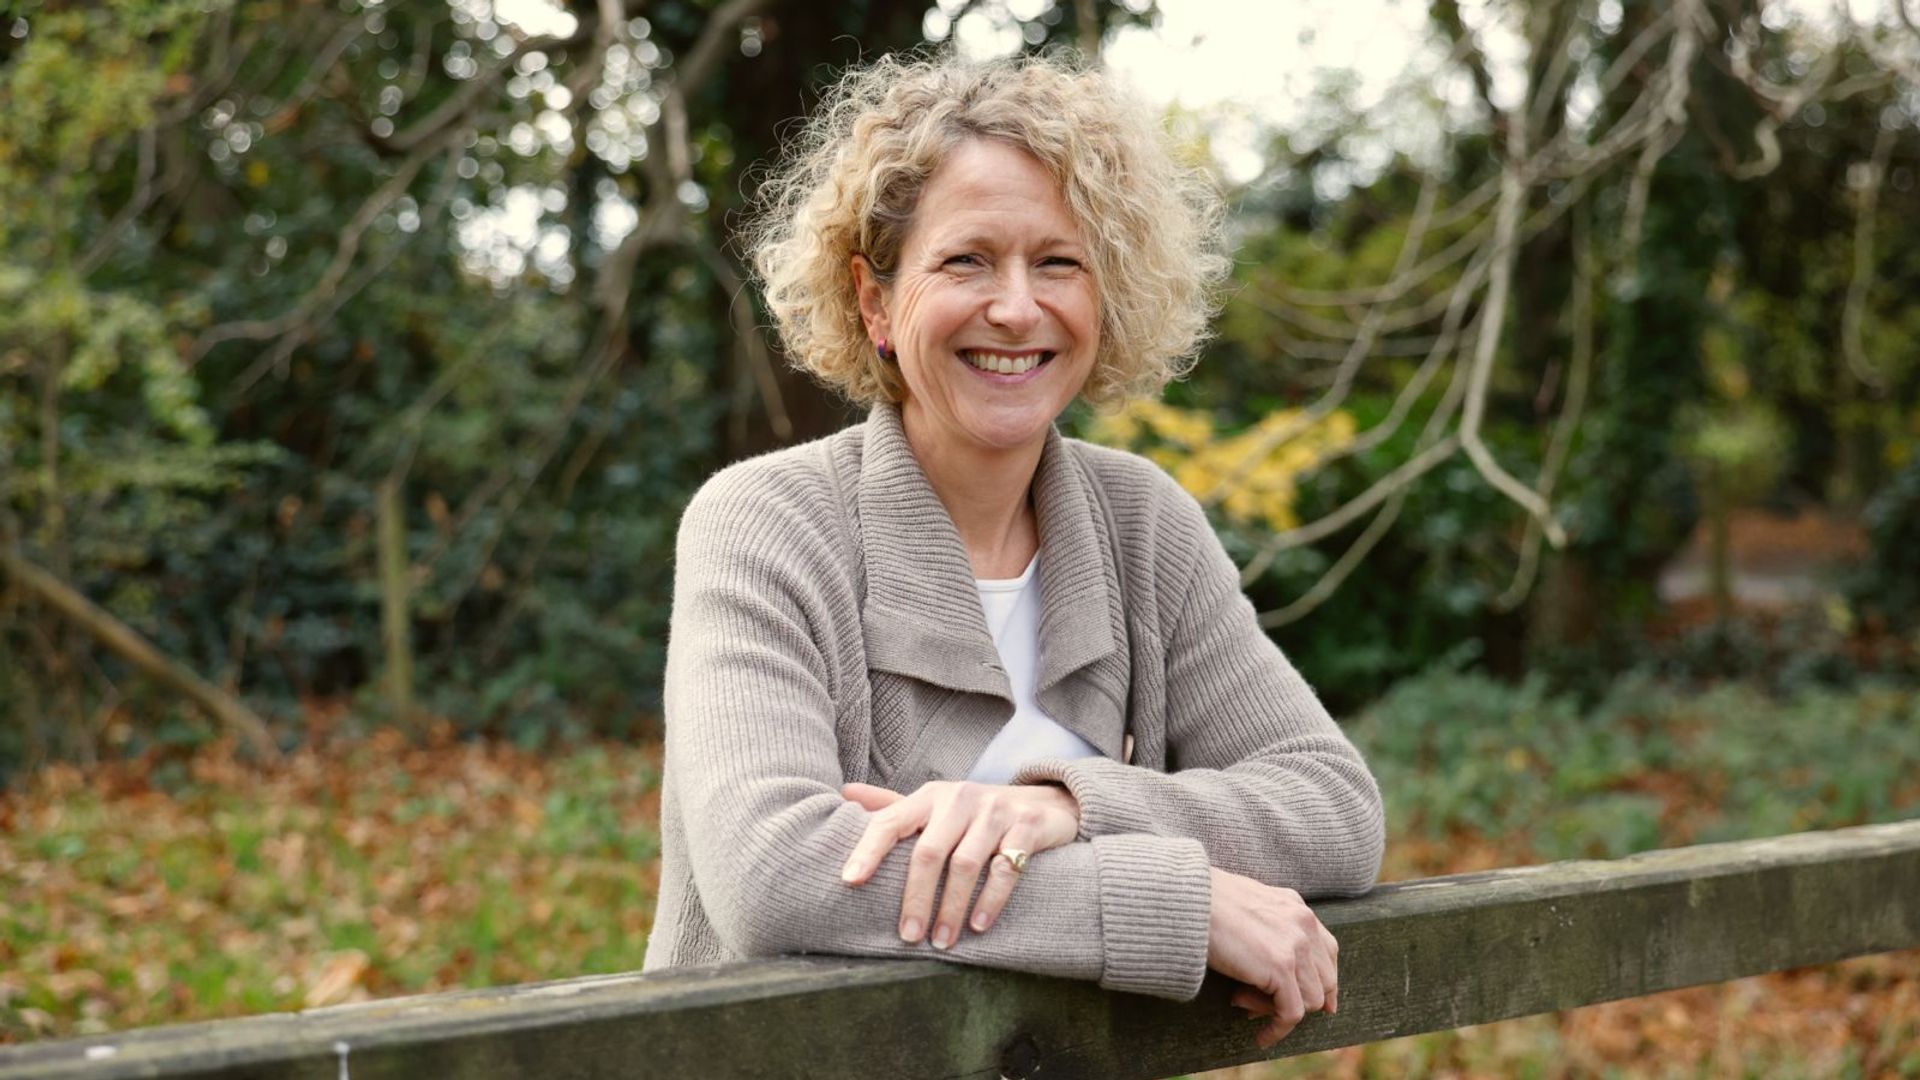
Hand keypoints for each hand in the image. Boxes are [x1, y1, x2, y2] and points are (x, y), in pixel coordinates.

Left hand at [838, 780, 1078, 948]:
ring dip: (951, 908)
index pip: (891, 820)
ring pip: (965, 864)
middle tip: (908, 936)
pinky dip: (990, 899)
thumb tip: (845, 792)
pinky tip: (978, 925)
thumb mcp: (936, 805)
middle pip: (928, 851)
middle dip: (916, 898)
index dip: (868, 849)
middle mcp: (959, 798)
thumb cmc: (977, 813)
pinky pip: (1005, 868)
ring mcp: (994, 811)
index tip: (849, 881)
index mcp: (930, 796)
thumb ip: (893, 806)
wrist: (1047, 802)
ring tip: (942, 941)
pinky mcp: (1026, 826)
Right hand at [1206, 867, 1339, 1049]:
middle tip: (1266, 1009)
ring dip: (1277, 1010)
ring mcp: (1296, 945)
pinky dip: (1276, 1030)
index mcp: (1295, 906)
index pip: (1327, 951)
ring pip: (1311, 1000)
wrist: (1186, 900)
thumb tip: (1268, 961)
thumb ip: (1265, 927)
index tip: (1317, 1003)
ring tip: (1242, 1002)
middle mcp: (1303, 923)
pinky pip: (1291, 1013)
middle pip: (1325, 980)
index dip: (1323, 982)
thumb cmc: (1202, 902)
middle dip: (1301, 1001)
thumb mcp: (1245, 906)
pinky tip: (1259, 1037)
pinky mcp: (1281, 967)